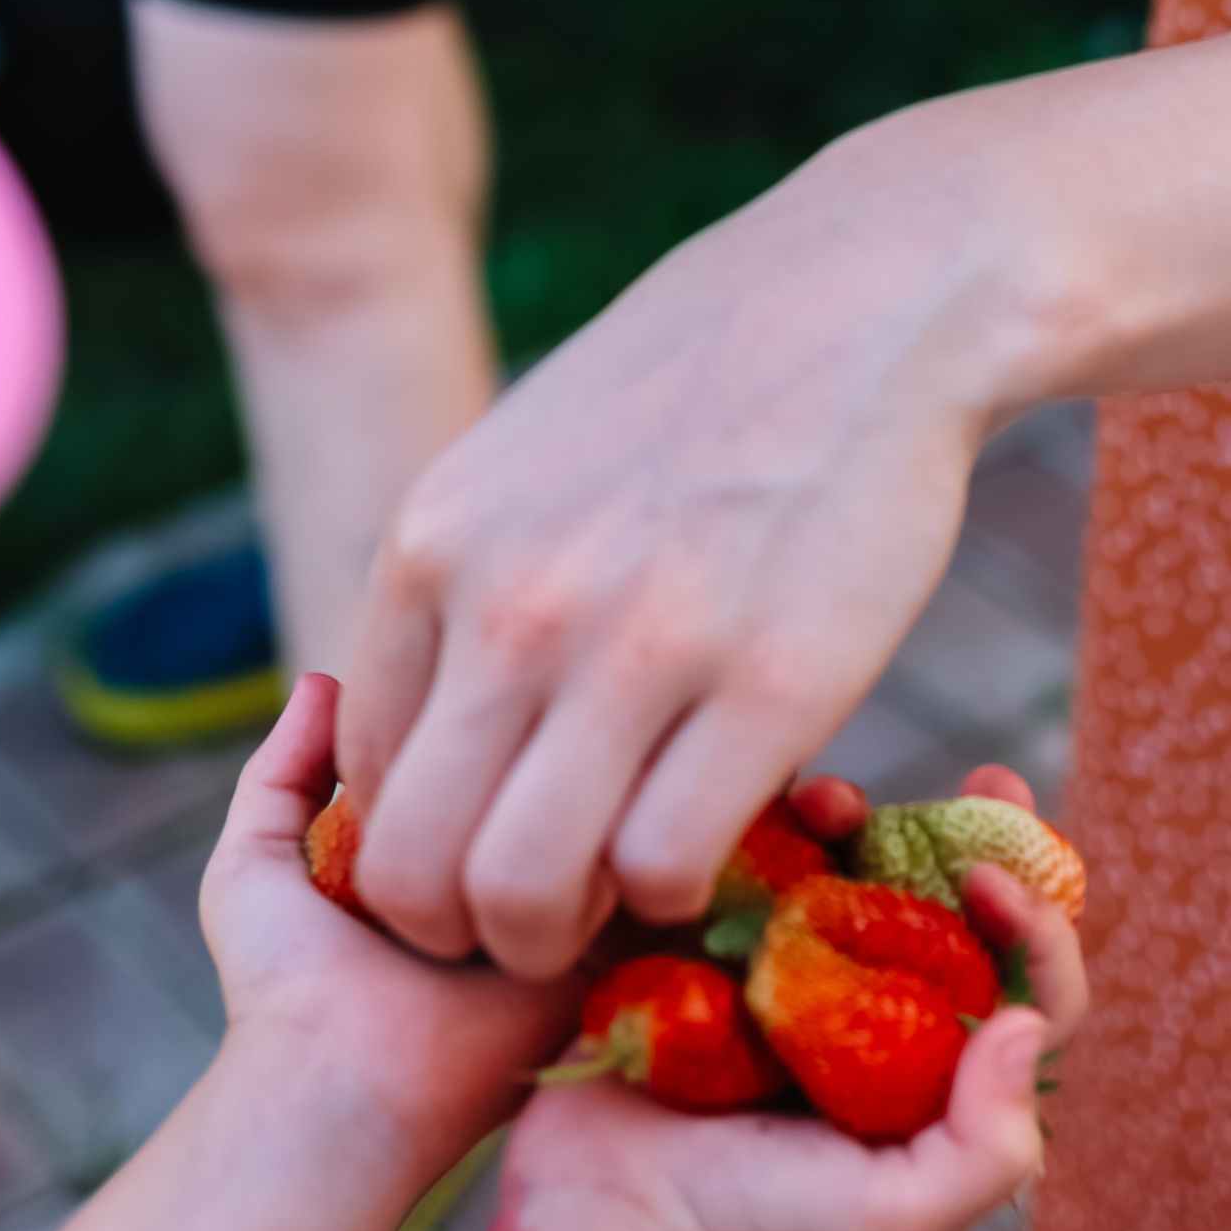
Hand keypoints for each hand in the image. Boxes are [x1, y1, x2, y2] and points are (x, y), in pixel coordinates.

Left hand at [202, 677, 589, 1206]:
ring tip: (556, 729)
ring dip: (573, 771)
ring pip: (592, 812)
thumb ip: (280, 771)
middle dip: (528, 734)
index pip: (475, 756)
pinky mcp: (603, 948)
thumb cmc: (284, 980)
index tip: (456, 672)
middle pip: (537, 779)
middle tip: (519, 695)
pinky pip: (632, 869)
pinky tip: (590, 778)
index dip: (461, 711)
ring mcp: (562, 908)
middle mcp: (505, 871)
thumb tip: (323, 678)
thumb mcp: (253, 861)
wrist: (334, 1085)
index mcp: (438, 848)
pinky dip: (617, 824)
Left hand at [338, 113, 1014, 975]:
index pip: (363, 779)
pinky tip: (709, 830)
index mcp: (435, 545)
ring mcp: (638, 647)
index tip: (490, 846)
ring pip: (527, 895)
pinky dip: (675, 888)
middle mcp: (512, 604)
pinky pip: (667, 865)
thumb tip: (424, 712)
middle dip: (464, 931)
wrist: (867, 297)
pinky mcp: (770, 682)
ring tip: (614, 894)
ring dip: (564, 933)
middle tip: (535, 919)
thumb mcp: (526, 456)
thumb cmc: (701, 383)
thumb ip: (465, 579)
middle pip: (418, 870)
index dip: (421, 848)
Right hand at [481, 849, 1085, 1230]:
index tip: (999, 885)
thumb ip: (987, 1148)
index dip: (1037, 925)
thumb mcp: (898, 1216)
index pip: (1020, 983)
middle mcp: (868, 1010)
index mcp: (929, 1067)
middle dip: (978, 833)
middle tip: (988, 781)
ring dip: (862, 818)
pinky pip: (746, 863)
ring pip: (847, 868)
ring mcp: (784, 971)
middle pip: (948, 904)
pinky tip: (766, 808)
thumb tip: (1026, 1025)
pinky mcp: (705, 945)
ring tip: (843, 801)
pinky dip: (761, 824)